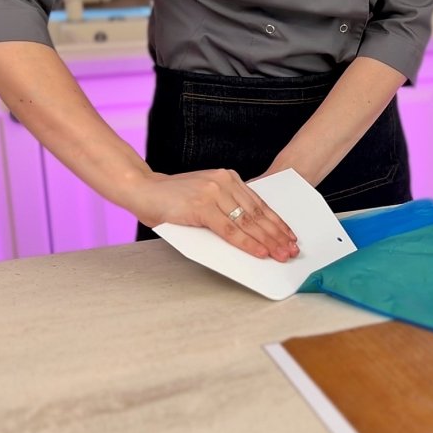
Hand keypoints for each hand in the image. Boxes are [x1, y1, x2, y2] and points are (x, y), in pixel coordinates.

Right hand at [131, 169, 298, 261]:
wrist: (141, 189)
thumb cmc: (170, 198)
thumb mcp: (204, 196)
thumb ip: (225, 207)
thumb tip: (250, 232)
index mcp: (227, 177)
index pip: (259, 203)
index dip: (276, 222)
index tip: (289, 236)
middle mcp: (223, 181)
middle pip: (257, 213)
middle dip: (277, 234)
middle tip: (291, 250)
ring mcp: (213, 193)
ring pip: (247, 222)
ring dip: (267, 241)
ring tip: (280, 254)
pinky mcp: (202, 206)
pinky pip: (230, 230)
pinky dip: (246, 243)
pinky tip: (259, 251)